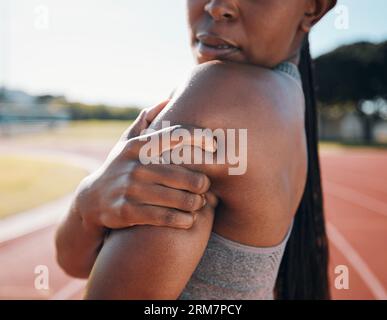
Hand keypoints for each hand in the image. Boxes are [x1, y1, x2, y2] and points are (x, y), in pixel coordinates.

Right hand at [75, 101, 217, 230]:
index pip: (177, 135)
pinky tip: (189, 220)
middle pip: (185, 174)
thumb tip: (168, 98)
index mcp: (140, 145)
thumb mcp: (128, 141)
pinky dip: (182, 220)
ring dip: (195, 203)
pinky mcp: (127, 210)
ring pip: (179, 198)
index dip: (200, 138)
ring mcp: (130, 188)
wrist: (92, 199)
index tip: (214, 146)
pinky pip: (165, 217)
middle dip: (202, 183)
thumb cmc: (121, 166)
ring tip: (200, 203)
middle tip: (206, 187)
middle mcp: (135, 165)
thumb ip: (147, 120)